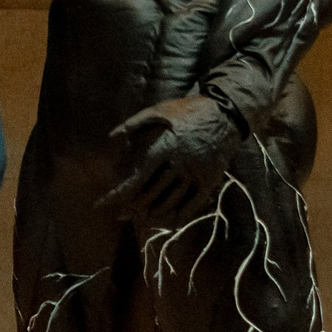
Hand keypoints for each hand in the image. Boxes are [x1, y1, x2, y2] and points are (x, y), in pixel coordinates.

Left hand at [96, 95, 241, 218]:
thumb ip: (134, 123)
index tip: (104, 204)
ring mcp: (196, 174)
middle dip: (133, 207)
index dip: (119, 193)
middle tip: (121, 214)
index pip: (138, 177)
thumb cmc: (189, 110)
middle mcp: (180, 164)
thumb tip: (112, 137)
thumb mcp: (159, 110)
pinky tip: (166, 221)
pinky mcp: (210, 180)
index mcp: (165, 146)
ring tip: (139, 218)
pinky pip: (193, 204)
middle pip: (151, 193)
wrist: (227, 113)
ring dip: (152, 213)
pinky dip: (179, 215)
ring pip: (171, 201)